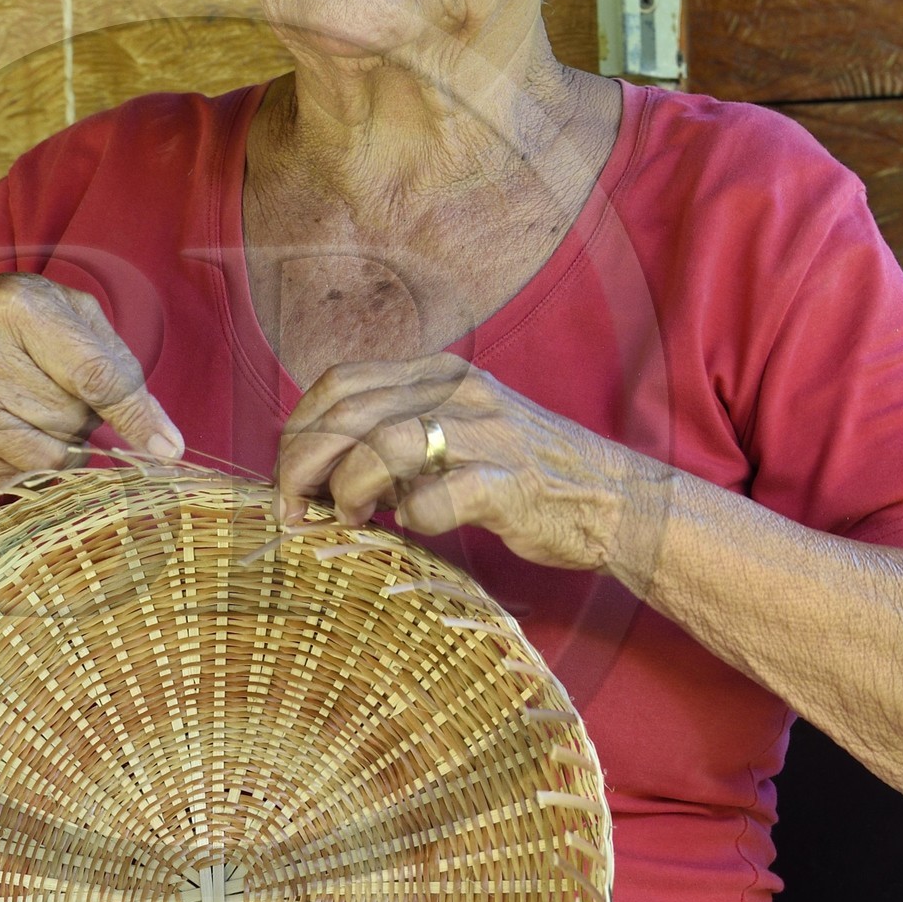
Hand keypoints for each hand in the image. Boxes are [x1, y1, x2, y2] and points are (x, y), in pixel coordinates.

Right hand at [0, 274, 183, 485]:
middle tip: (52, 386)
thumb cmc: (12, 328)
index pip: (94, 375)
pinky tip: (5, 427)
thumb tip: (167, 442)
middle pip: (75, 419)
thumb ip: (120, 368)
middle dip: (83, 414)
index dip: (136, 416)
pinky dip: (29, 462)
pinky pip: (20, 476)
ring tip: (31, 407)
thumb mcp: (66, 316)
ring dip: (60, 444)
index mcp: (18, 306)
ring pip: (52, 456)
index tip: (169, 451)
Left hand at [274, 353, 670, 578]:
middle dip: (303, 465)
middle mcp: (457, 393)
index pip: (339, 383)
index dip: (299, 430)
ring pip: (385, 445)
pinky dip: (415, 516)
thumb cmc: (522, 472)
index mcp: (436, 375)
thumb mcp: (452, 432)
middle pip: (348, 413)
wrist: (615, 498)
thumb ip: (393, 435)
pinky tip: (415, 526)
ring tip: (348, 519)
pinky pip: (443, 496)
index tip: (287, 477)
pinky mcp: (512, 483)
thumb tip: (318, 467)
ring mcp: (487, 434)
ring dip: (349, 488)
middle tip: (294, 510)